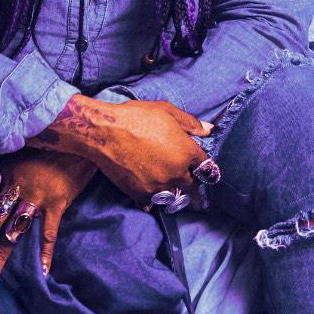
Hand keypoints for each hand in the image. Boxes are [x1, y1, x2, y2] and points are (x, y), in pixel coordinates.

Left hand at [0, 150, 98, 292]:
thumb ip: (6, 173)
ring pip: (12, 232)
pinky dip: (46, 252)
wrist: (78, 137)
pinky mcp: (57, 203)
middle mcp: (15, 186)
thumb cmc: (48, 146)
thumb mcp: (20, 154)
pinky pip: (49, 232)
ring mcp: (35, 196)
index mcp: (3, 174)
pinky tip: (44, 271)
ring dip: (0, 258)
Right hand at [84, 99, 215, 204]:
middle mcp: (176, 172)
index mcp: (186, 152)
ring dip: (173, 191)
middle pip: (192, 184)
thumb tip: (208, 130)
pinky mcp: (141, 193)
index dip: (204, 166)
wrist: (105, 132)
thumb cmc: (136, 117)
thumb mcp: (166, 111)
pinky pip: (152, 202)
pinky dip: (152, 199)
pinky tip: (150, 194)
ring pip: (173, 195)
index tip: (201, 169)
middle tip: (188, 182)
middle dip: (191, 181)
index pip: (205, 165)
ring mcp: (159, 185)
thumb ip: (190, 123)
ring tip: (168, 188)